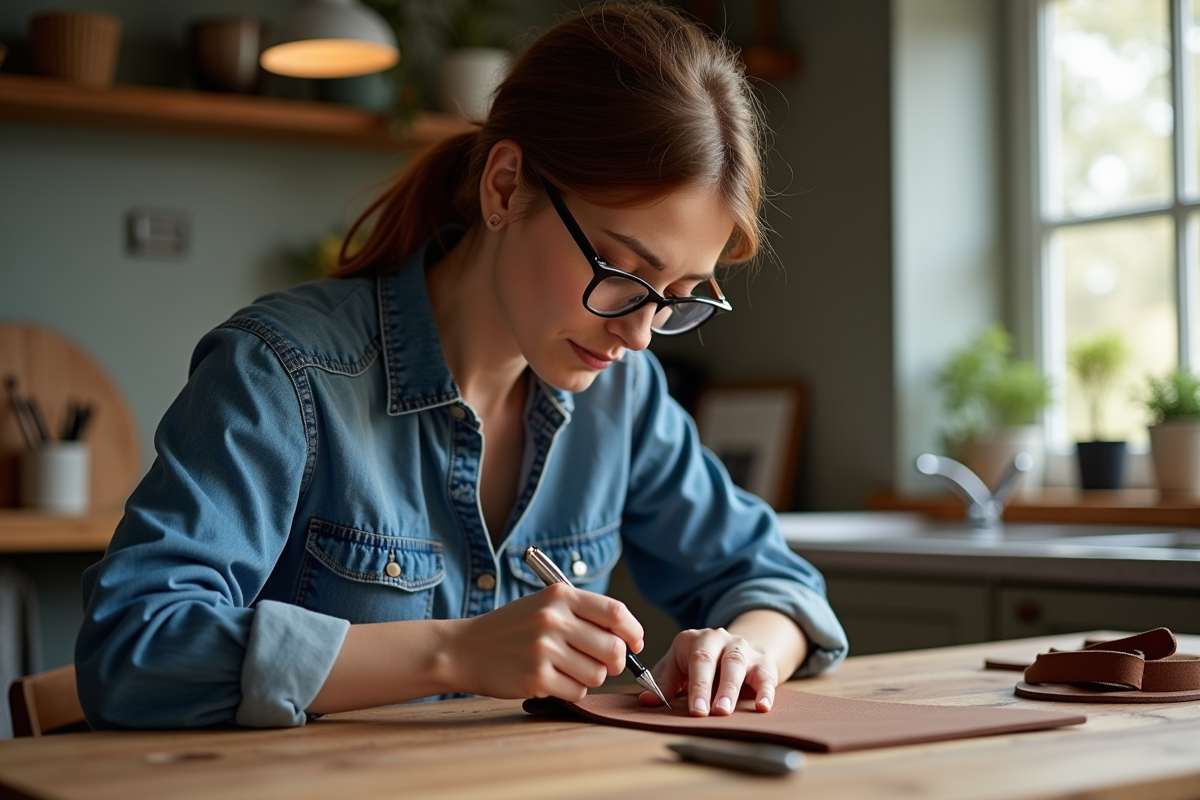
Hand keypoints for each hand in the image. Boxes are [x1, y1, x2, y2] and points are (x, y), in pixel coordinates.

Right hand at [451, 583, 643, 701]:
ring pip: (598, 675)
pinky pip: (577, 691)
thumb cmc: (512, 629)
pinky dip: (571, 690)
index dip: (633, 631)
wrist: (465, 648)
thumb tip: (628, 639)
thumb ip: (583, 615)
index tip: (635, 643)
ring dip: (590, 677)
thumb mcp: (545, 605)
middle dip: (615, 662)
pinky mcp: (536, 678)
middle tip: (603, 664)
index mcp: (560, 596)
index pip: (616, 612)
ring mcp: (544, 649)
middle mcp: (553, 619)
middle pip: (613, 649)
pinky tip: (551, 680)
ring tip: (567, 669)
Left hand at [639, 627, 778, 715]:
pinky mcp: (763, 661)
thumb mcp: (679, 667)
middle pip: (712, 660)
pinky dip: (765, 691)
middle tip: (708, 713)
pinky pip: (765, 675)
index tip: (694, 710)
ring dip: (730, 690)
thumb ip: (664, 683)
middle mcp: (717, 638)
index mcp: (693, 639)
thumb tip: (647, 700)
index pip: (694, 659)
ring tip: (726, 712)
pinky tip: (763, 707)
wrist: (737, 650)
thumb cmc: (702, 664)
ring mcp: (741, 648)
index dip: (694, 686)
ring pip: (737, 665)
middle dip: (709, 688)